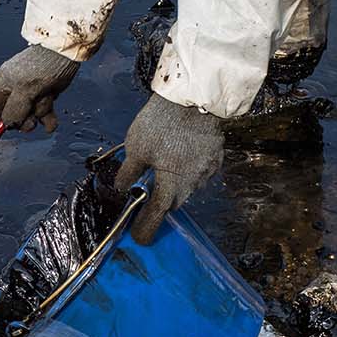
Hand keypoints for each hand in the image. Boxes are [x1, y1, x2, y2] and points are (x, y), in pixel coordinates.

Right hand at [0, 45, 79, 135]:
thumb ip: (14, 109)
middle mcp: (16, 89)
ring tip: (47, 104)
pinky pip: (43, 114)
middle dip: (23, 121)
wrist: (66, 53)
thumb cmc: (43, 65)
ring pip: (30, 115)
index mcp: (4, 83)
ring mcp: (31, 93)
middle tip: (31, 122)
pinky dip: (48, 120)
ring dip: (39, 115)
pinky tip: (51, 122)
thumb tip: (8, 124)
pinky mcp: (45, 94)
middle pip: (12, 116)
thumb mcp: (25, 89)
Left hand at [114, 93, 224, 245]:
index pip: (157, 215)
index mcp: (171, 184)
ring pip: (187, 186)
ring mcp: (207, 170)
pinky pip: (199, 171)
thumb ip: (129, 172)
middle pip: (173, 201)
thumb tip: (121, 188)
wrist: (194, 98)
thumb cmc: (161, 123)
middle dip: (159, 205)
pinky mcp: (215, 156)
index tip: (139, 238)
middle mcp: (192, 183)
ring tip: (162, 171)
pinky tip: (180, 157)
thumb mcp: (136, 148)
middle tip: (146, 200)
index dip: (147, 227)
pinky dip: (187, 170)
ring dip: (174, 184)